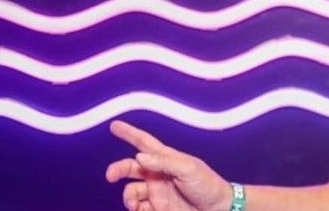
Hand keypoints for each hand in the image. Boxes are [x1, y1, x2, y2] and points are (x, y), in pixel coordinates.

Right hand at [105, 120, 233, 210]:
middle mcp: (157, 174)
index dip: (129, 133)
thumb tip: (140, 157)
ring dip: (128, 196)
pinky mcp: (157, 208)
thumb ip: (164, 162)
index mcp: (166, 159)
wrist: (218, 209)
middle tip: (110, 175)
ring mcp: (156, 191)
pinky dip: (135, 208)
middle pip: (130, 167)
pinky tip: (140, 209)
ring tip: (134, 203)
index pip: (144, 142)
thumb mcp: (188, 168)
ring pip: (131, 191)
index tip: (115, 126)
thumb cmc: (208, 184)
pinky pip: (139, 207)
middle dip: (117, 170)